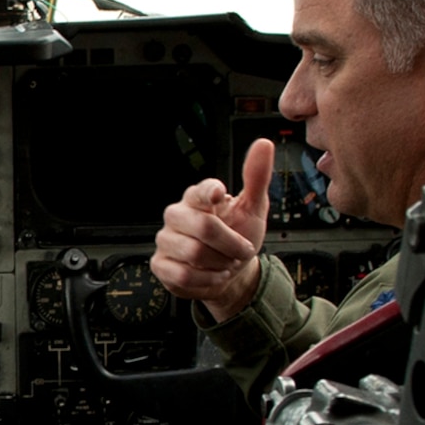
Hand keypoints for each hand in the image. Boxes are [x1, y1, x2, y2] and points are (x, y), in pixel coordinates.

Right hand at [150, 138, 274, 322]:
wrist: (231, 274)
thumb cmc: (239, 237)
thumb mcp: (254, 208)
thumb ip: (257, 177)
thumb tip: (263, 145)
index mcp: (197, 198)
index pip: (200, 191)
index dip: (210, 192)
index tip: (221, 196)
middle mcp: (178, 216)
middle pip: (203, 227)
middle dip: (231, 244)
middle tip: (241, 250)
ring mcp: (166, 240)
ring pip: (194, 253)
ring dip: (221, 263)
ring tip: (226, 262)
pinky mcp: (161, 264)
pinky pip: (183, 275)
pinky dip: (207, 279)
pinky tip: (213, 275)